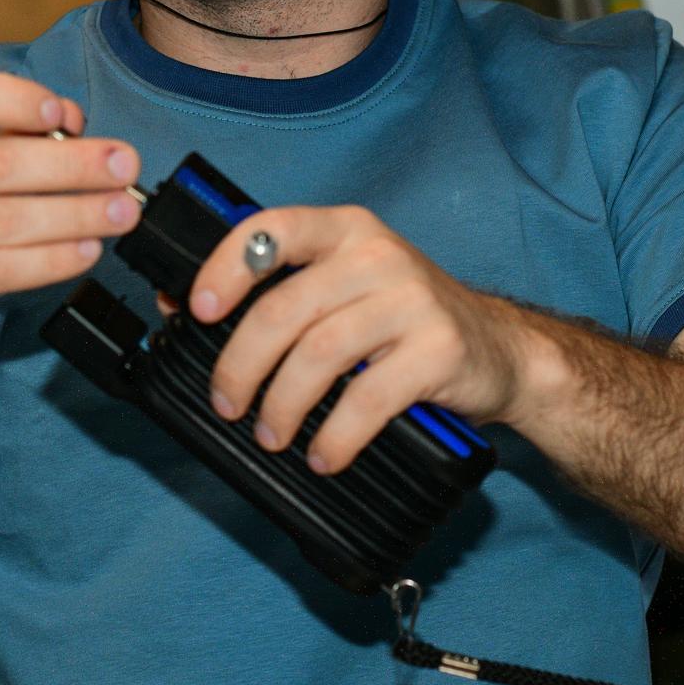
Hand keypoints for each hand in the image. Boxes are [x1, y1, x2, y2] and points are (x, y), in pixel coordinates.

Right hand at [0, 69, 140, 368]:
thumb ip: (6, 133)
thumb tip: (71, 120)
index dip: (14, 99)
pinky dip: (53, 259)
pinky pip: (1, 269)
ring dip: (76, 214)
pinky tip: (87, 249)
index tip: (63, 112)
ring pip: (6, 220)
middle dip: (73, 164)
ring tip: (121, 210)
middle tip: (124, 165)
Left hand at [180, 206, 532, 473]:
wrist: (502, 350)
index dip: (227, 266)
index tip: (198, 310)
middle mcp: (378, 255)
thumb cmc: (404, 320)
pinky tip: (323, 454)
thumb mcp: (343, 287)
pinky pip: (369, 398)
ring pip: (320, 354)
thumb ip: (276, 290)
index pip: (273, 230)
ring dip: (283, 405)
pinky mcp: (439, 350)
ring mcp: (412, 300)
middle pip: (286, 308)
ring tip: (272, 435)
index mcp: (345, 230)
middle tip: (228, 403)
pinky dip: (335, 436)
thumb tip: (180, 303)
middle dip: (242, 364)